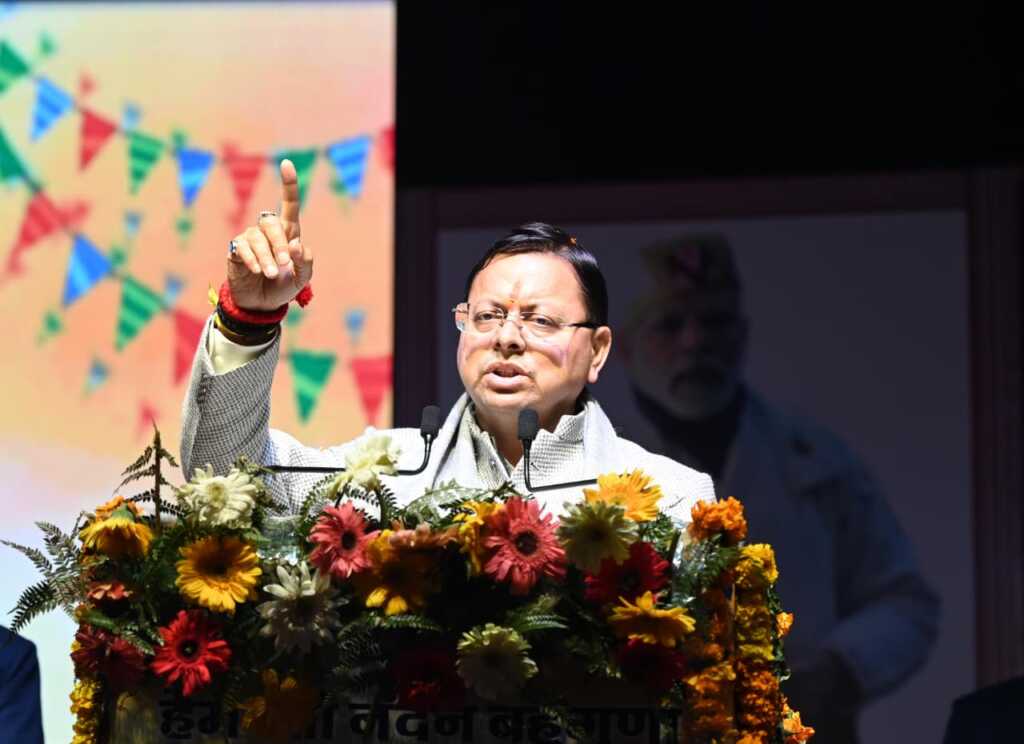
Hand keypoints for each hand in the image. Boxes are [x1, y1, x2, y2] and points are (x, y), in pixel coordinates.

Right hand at [225, 159, 312, 310]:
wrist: (262, 304)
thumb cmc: (284, 287)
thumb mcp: (302, 278)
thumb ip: (305, 262)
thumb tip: (297, 244)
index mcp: (289, 233)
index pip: (289, 205)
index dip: (288, 185)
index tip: (287, 164)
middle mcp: (268, 232)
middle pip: (271, 221)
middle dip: (279, 243)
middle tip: (284, 264)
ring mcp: (251, 239)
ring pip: (257, 238)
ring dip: (266, 257)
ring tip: (270, 274)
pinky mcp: (237, 250)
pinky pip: (243, 248)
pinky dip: (252, 260)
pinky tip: (257, 271)